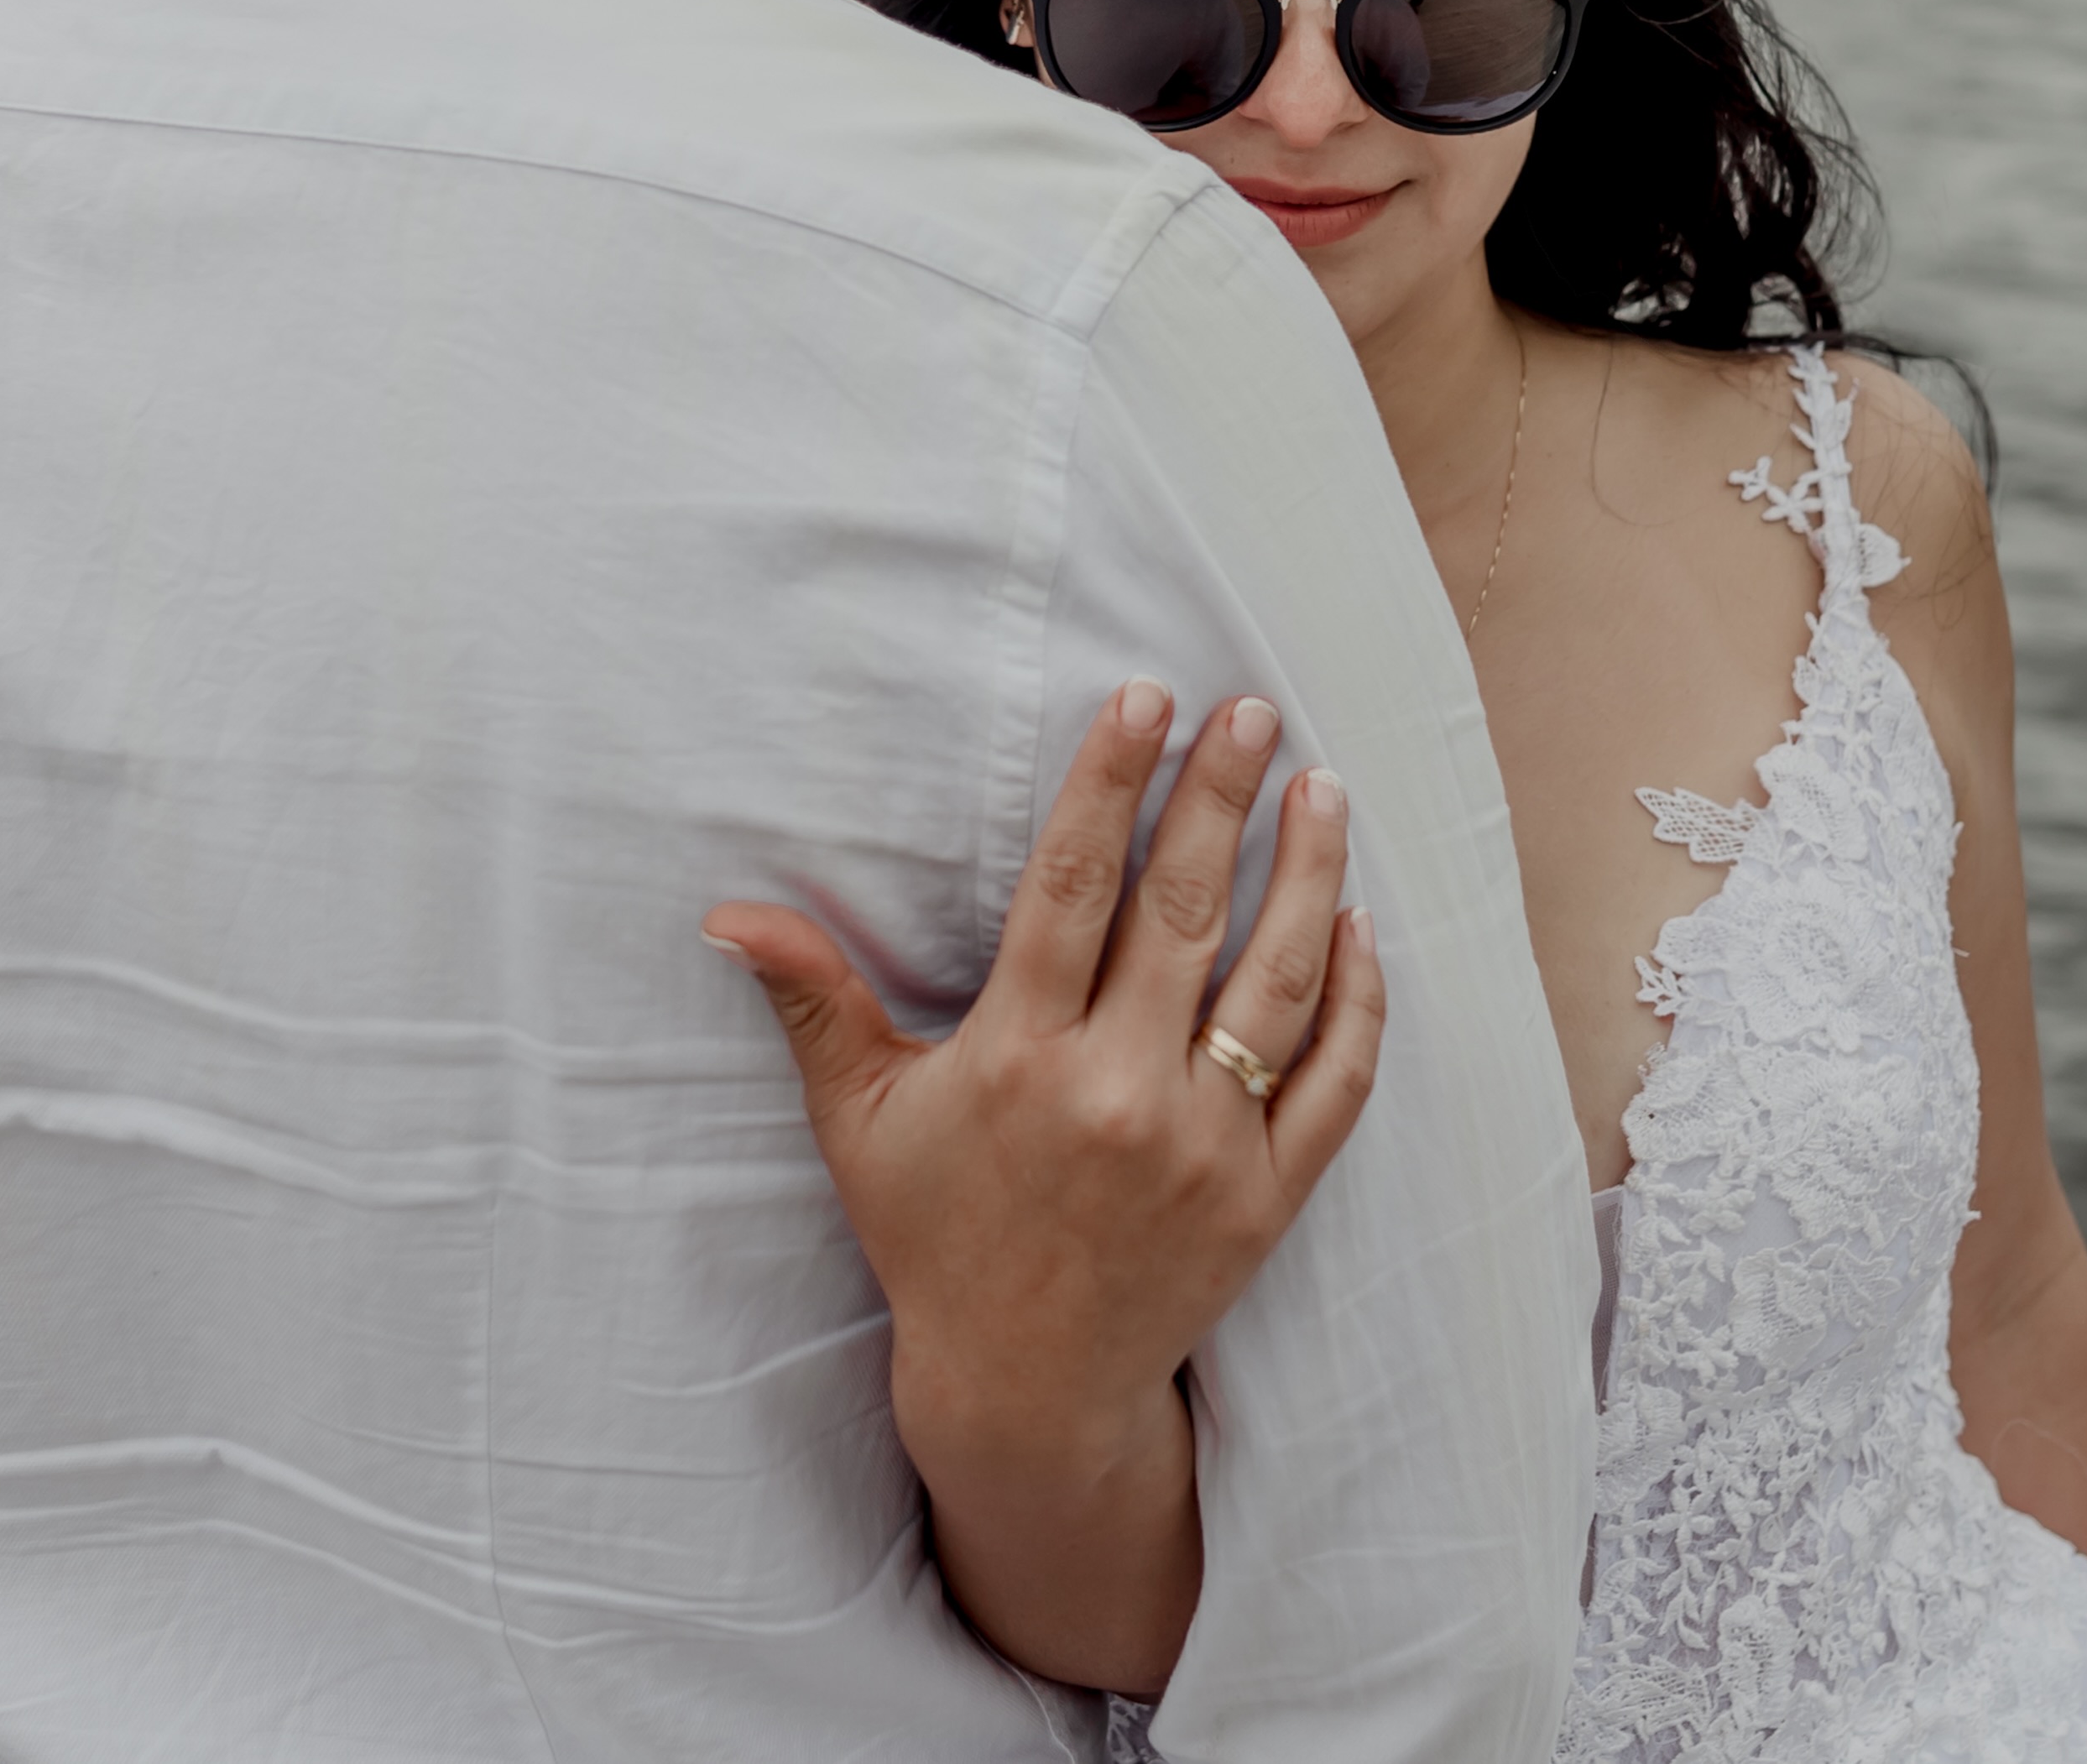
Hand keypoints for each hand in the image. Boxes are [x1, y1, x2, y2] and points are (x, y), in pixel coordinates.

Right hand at [702, 680, 1384, 1693]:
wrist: (1026, 1388)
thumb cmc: (938, 1236)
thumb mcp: (863, 1121)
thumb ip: (815, 1003)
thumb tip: (727, 912)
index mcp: (1018, 1059)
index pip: (1072, 888)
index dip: (1110, 784)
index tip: (1147, 699)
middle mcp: (1116, 1095)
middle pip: (1184, 912)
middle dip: (1220, 798)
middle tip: (1254, 711)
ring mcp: (1203, 1149)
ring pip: (1276, 983)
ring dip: (1309, 877)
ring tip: (1324, 791)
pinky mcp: (1268, 1198)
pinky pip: (1335, 1081)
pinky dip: (1357, 1000)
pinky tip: (1359, 926)